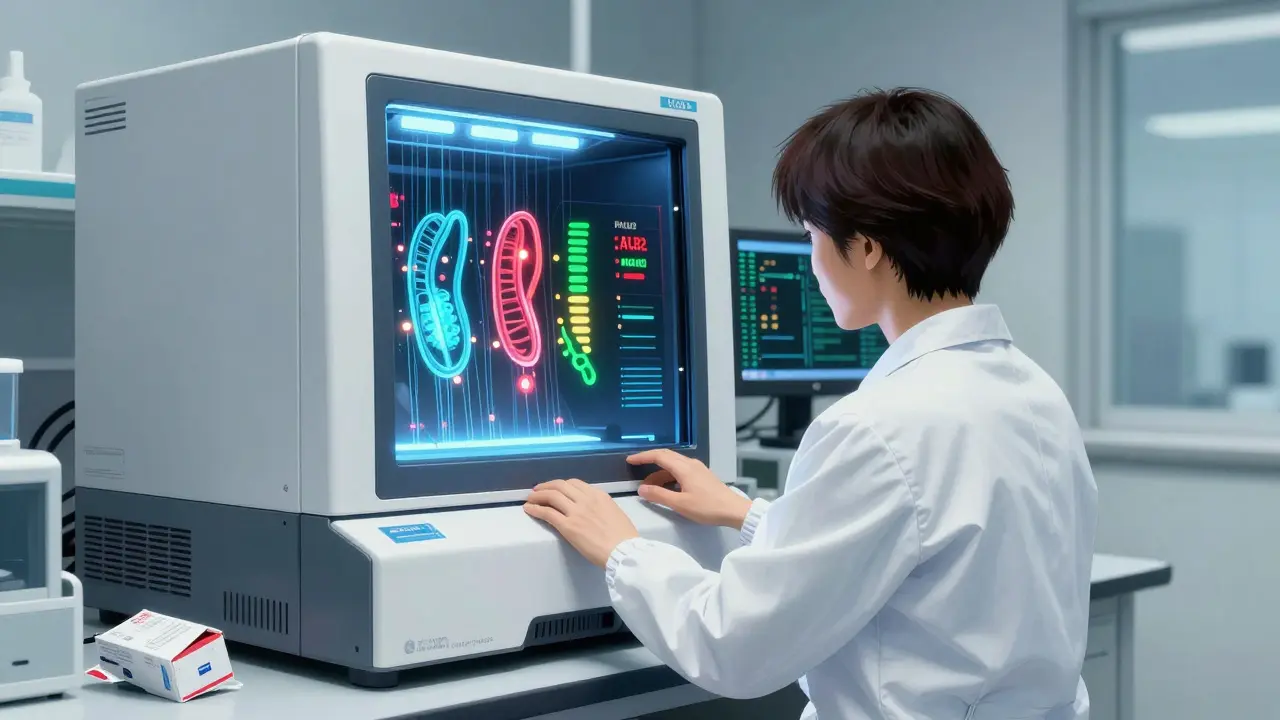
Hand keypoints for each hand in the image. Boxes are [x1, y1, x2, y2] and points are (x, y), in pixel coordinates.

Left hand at [524, 479, 639, 567]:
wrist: (623, 550)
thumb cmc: (623, 536)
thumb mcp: (613, 511)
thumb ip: (600, 506)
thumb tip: (589, 508)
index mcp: (598, 495)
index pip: (574, 483)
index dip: (560, 484)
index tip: (554, 489)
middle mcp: (586, 499)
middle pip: (559, 486)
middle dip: (545, 486)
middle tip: (537, 491)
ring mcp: (576, 512)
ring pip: (551, 496)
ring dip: (537, 496)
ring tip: (530, 499)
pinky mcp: (568, 526)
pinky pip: (547, 512)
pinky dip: (535, 509)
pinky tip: (529, 509)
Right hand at [627, 449, 752, 529]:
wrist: (734, 510)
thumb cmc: (707, 507)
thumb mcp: (680, 504)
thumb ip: (659, 495)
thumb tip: (642, 489)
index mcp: (684, 468)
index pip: (659, 456)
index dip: (643, 457)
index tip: (630, 460)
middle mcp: (690, 464)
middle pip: (666, 456)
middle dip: (650, 462)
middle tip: (636, 468)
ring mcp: (698, 469)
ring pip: (674, 465)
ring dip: (660, 473)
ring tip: (650, 487)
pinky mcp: (702, 476)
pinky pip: (681, 470)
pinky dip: (670, 476)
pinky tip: (667, 488)